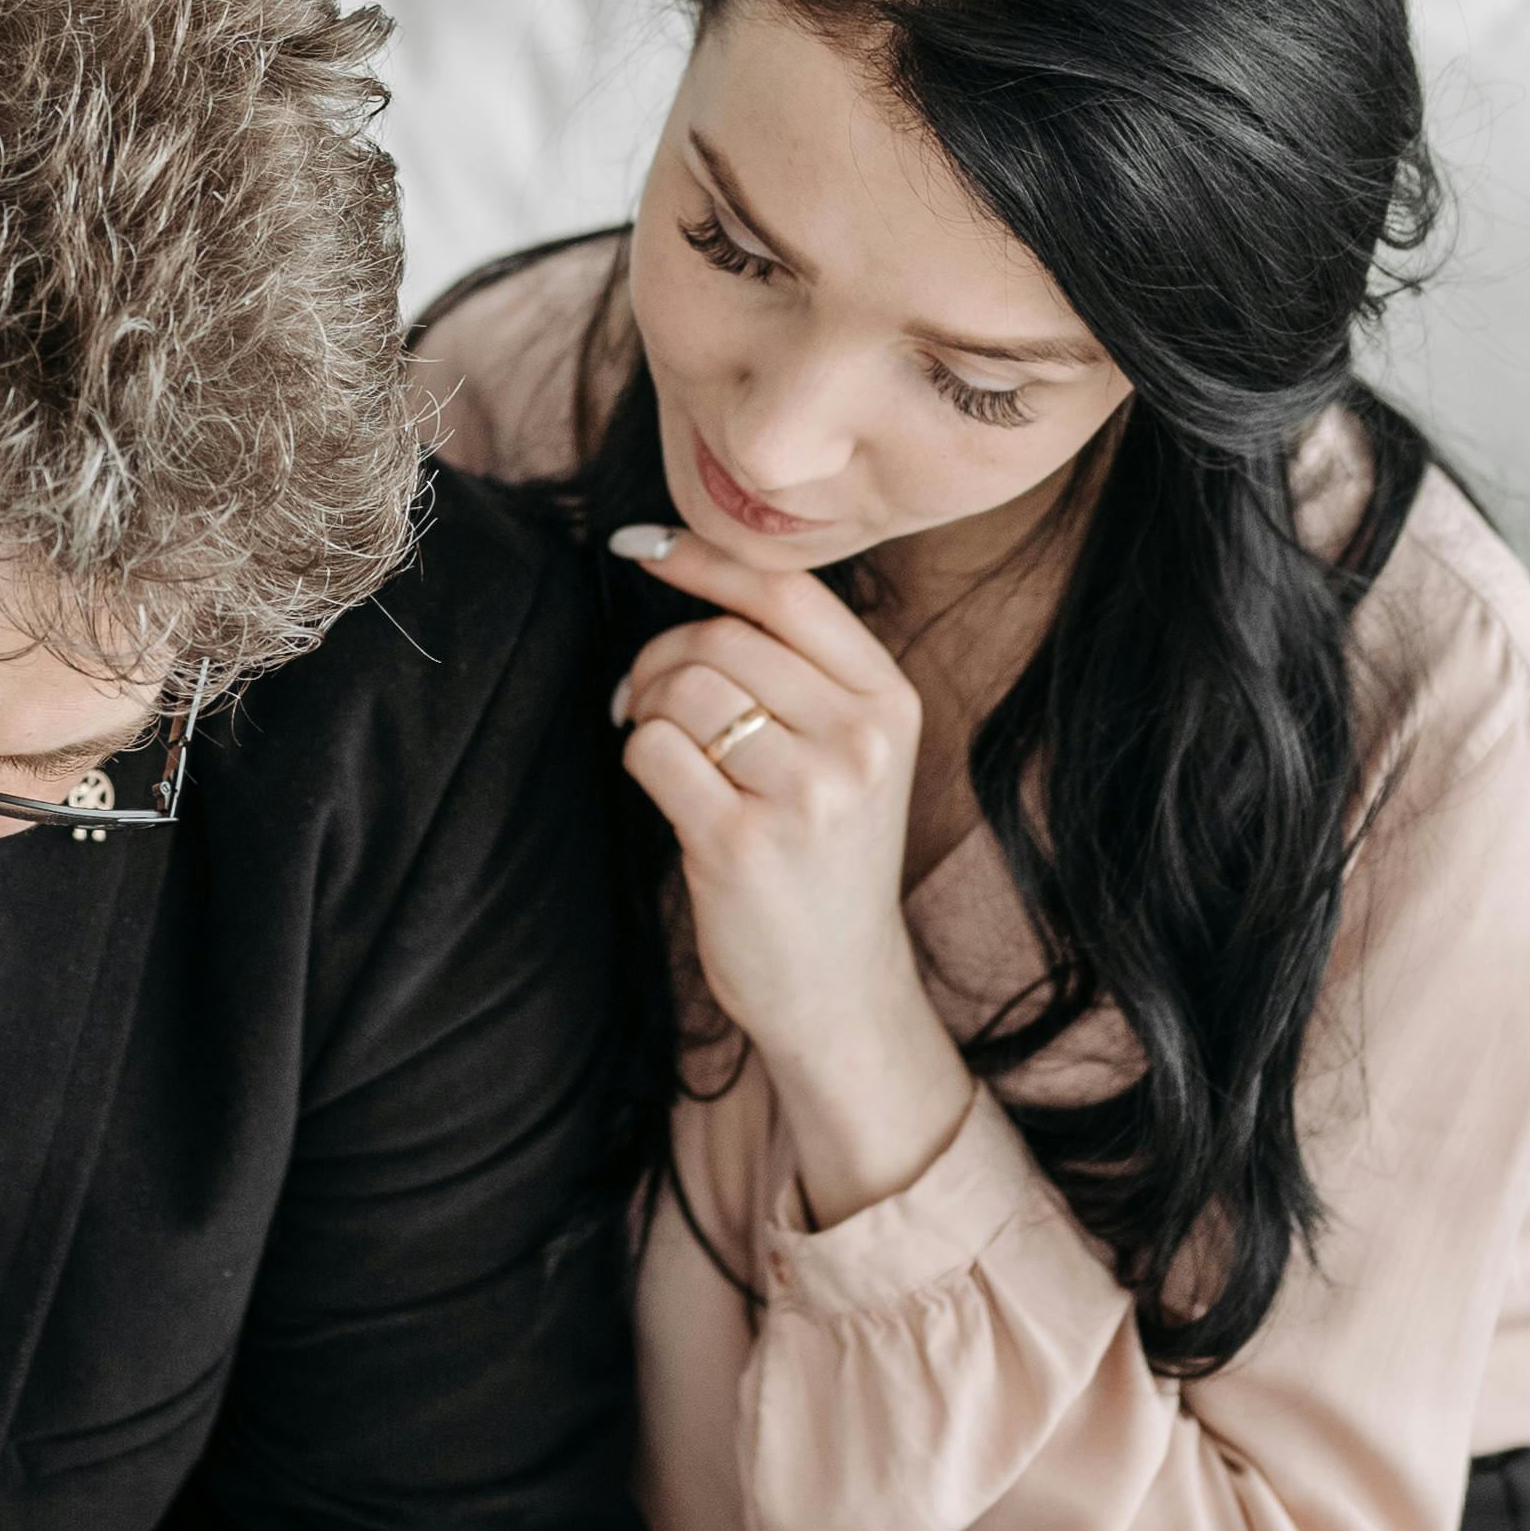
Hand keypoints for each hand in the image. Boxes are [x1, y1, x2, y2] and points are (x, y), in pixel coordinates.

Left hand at [614, 524, 977, 1225]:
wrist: (839, 986)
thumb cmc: (825, 855)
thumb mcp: (851, 751)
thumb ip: (796, 668)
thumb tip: (687, 569)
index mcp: (889, 701)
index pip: (787, 592)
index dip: (705, 557)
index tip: (641, 544)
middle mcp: (858, 741)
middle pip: (719, 638)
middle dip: (661, 657)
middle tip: (646, 699)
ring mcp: (805, 794)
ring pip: (682, 689)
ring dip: (646, 708)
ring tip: (658, 741)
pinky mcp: (743, 842)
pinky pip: (654, 751)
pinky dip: (640, 758)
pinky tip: (665, 789)